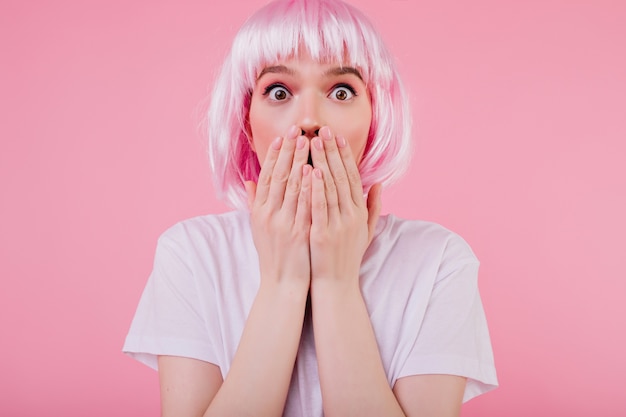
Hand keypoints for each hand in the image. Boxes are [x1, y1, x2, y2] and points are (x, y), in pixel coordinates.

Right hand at [245, 125, 312, 287]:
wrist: (282, 284)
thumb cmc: (273, 255)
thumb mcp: (258, 228)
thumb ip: (254, 202)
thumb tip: (249, 181)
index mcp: (260, 211)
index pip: (267, 176)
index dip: (275, 155)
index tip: (283, 137)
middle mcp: (269, 215)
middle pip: (279, 176)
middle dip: (289, 151)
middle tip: (297, 130)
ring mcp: (284, 223)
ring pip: (291, 187)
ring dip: (300, 162)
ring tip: (308, 142)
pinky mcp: (298, 232)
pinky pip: (304, 205)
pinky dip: (308, 187)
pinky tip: (314, 171)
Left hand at [308, 126, 381, 283]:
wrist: (337, 285)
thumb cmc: (348, 257)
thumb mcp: (365, 231)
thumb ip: (373, 207)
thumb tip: (379, 184)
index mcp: (359, 212)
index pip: (352, 177)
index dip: (345, 155)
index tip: (337, 137)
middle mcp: (352, 215)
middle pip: (341, 177)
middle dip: (332, 151)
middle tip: (323, 130)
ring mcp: (339, 225)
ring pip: (330, 187)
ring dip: (322, 162)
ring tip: (313, 142)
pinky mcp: (324, 234)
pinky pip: (320, 207)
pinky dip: (316, 188)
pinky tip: (311, 171)